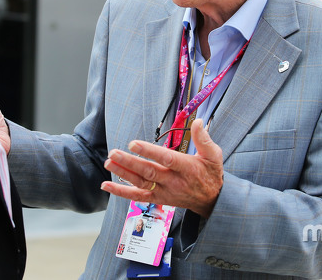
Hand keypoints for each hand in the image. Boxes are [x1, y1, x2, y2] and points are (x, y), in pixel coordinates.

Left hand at [100, 119, 222, 217]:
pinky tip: (106, 185)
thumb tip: (199, 121)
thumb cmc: (211, 174)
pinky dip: (121, 192)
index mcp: (187, 168)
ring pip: (140, 183)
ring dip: (123, 173)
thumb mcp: (214, 155)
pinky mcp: (158, 198)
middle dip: (130, 162)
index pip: (166, 159)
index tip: (133, 143)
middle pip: (149, 171)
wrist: (211, 201)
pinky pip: (137, 196)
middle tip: (114, 152)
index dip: (149, 151)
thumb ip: (205, 139)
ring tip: (109, 162)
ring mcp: (164, 191)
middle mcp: (174, 181)